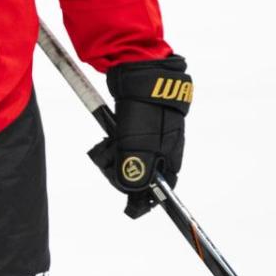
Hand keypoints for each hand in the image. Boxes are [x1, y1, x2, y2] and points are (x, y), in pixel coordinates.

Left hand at [89, 55, 190, 218]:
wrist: (137, 67)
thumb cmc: (143, 104)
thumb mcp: (138, 140)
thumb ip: (135, 167)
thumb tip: (132, 191)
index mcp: (171, 152)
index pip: (163, 187)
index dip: (146, 198)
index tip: (131, 208)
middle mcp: (163, 144)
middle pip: (140, 172)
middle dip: (120, 171)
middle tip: (106, 159)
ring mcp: (150, 132)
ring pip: (127, 156)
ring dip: (112, 155)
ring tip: (104, 145)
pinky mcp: (136, 120)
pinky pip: (121, 141)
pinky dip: (111, 142)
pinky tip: (106, 137)